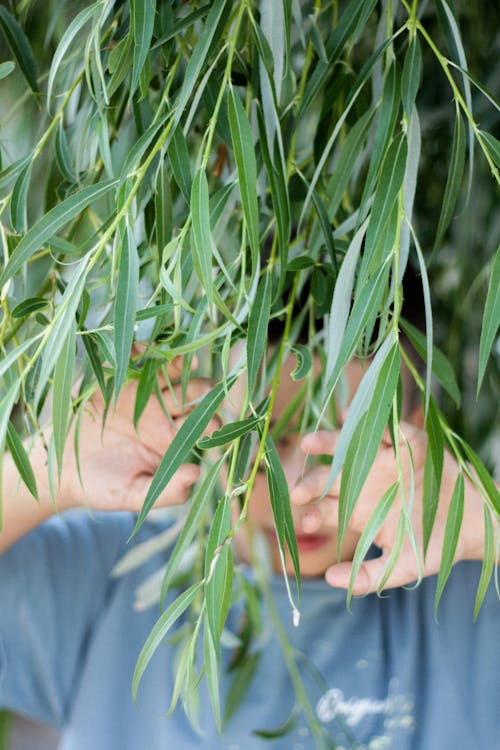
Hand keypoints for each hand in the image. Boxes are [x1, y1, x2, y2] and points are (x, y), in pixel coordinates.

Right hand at [55, 358, 212, 513]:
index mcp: (174, 438)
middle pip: (193, 393)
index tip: (216, 422)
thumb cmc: (102, 486)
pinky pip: (132, 360)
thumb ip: (166, 492)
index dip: (212, 423)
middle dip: (202, 390)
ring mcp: (142, 391)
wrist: (61, 468)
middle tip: (206, 388)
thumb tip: (197, 475)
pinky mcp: (118, 378)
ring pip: (168, 370)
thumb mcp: (132, 495)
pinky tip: (142, 349)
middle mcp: (164, 411)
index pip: (204, 425)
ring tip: (182, 360)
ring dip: (177, 363)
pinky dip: (138, 351)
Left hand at [291, 422, 485, 593]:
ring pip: (348, 448)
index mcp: (354, 510)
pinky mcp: (407, 445)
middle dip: (311, 484)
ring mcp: (382, 461)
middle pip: (327, 478)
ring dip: (327, 443)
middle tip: (298, 493)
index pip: (323, 510)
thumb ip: (366, 576)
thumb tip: (328, 580)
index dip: (313, 515)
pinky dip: (370, 424)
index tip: (305, 522)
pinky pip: (387, 430)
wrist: (471, 527)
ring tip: (308, 443)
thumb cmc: (430, 546)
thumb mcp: (399, 567)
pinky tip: (348, 416)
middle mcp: (361, 482)